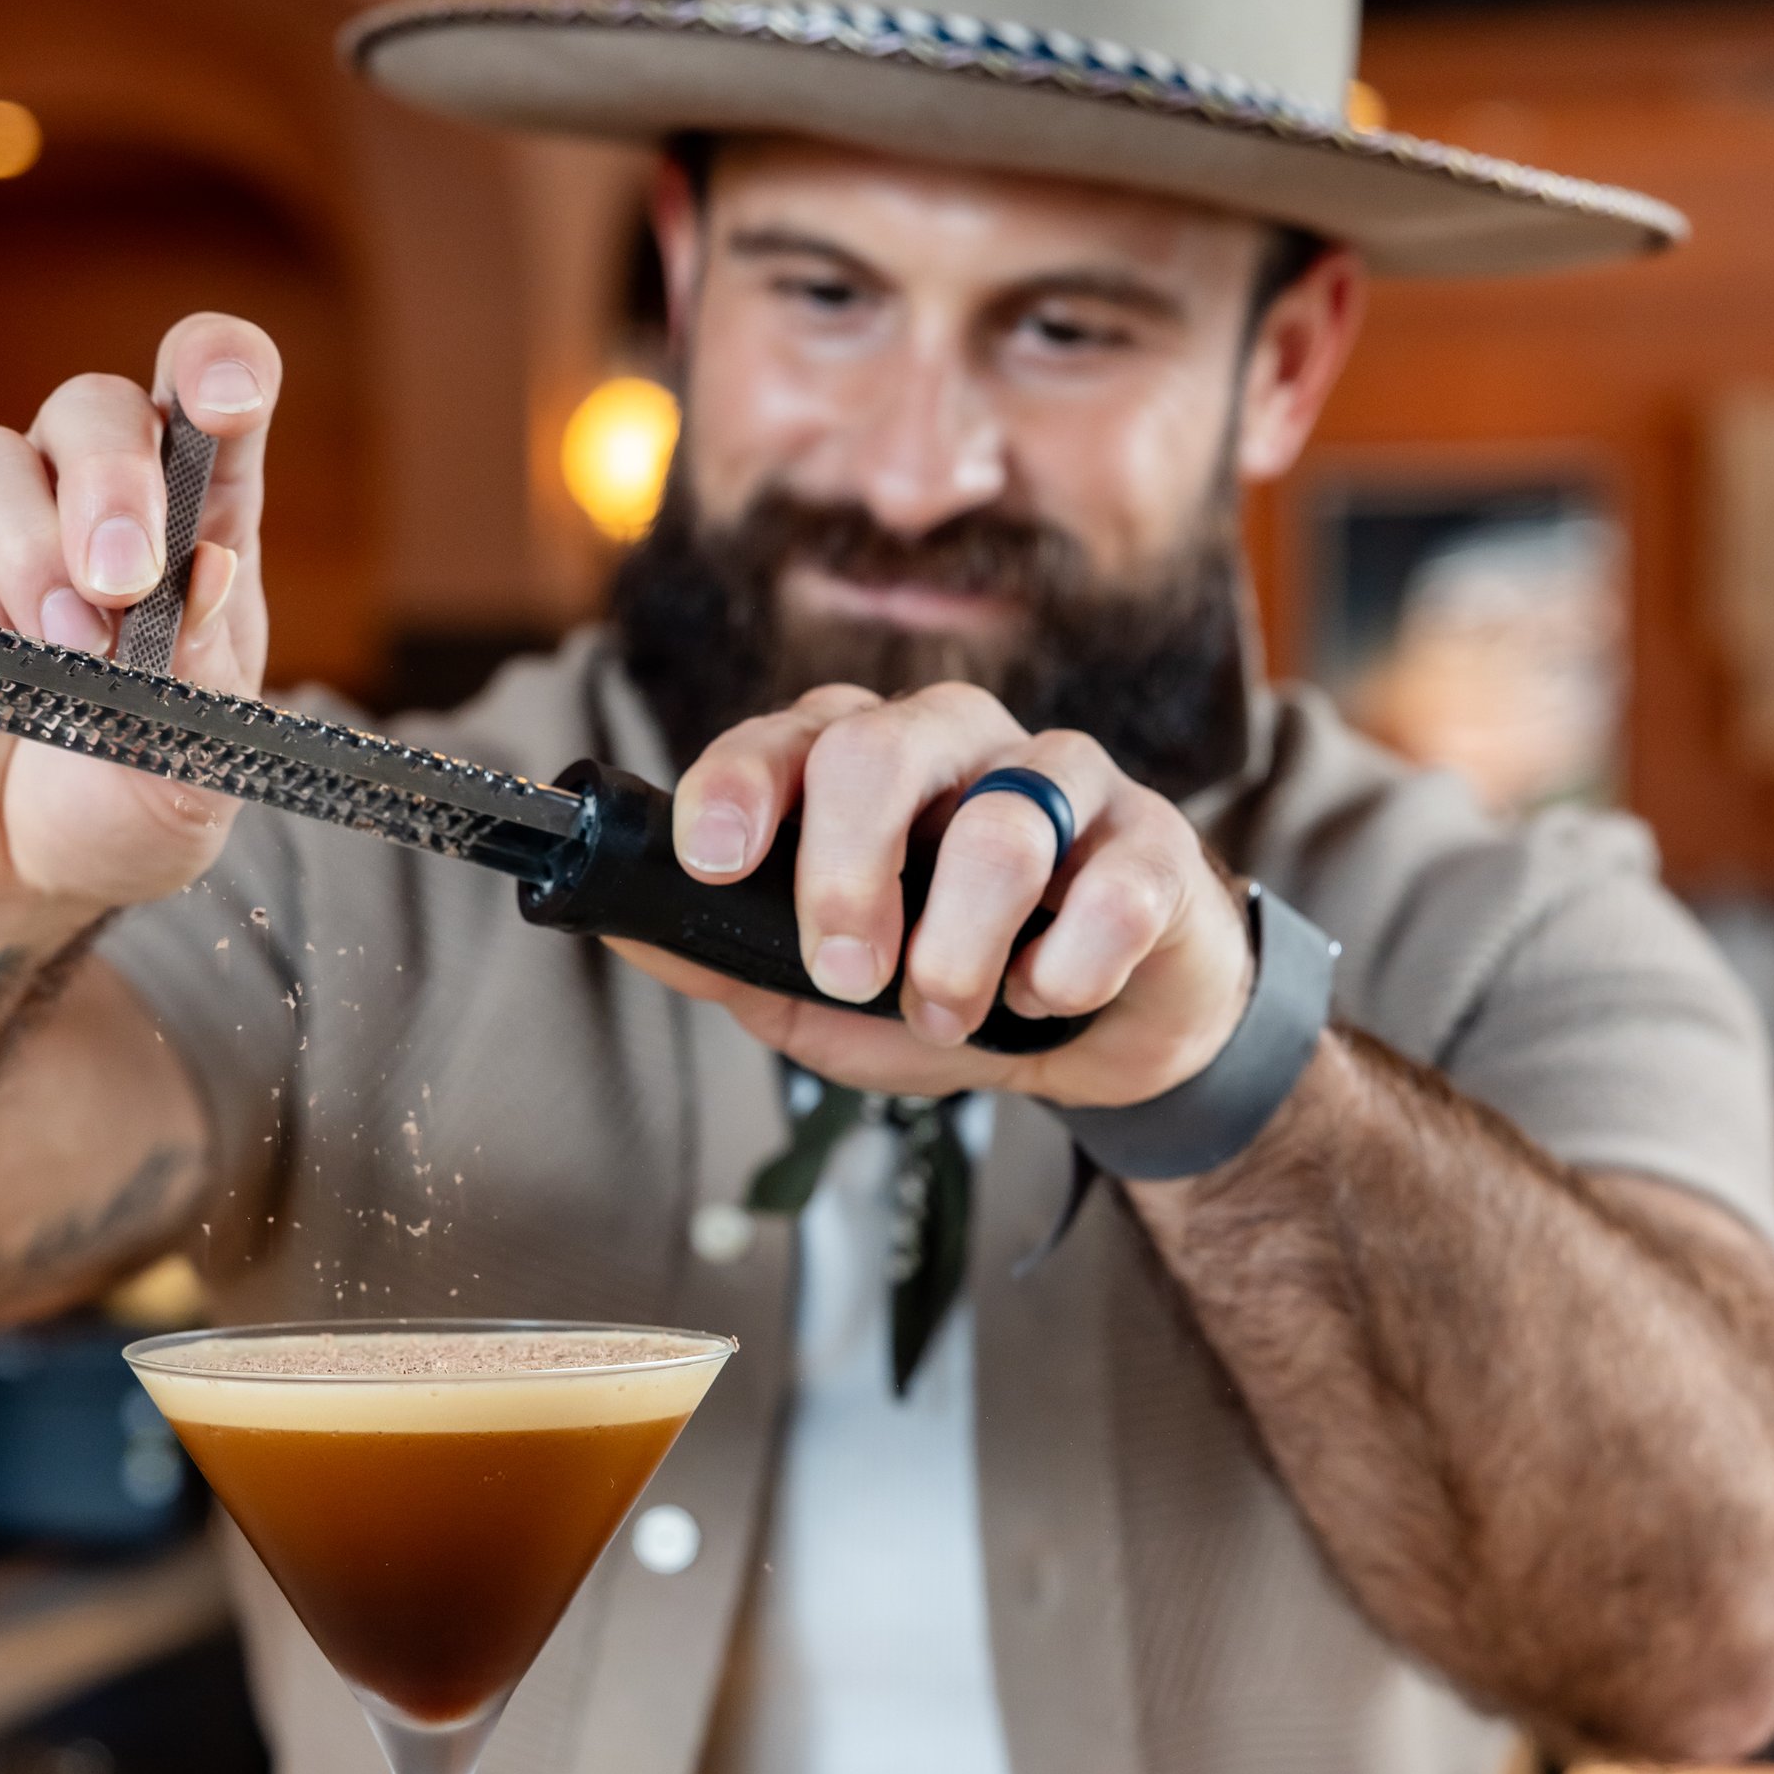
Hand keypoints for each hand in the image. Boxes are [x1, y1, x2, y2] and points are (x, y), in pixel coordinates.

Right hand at [0, 316, 278, 957]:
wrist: (12, 884)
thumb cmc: (121, 801)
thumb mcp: (192, 770)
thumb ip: (203, 681)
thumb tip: (208, 574)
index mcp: (191, 524)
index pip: (211, 395)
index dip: (220, 367)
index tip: (228, 398)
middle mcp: (86, 504)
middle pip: (92, 408)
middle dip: (113, 477)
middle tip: (126, 580)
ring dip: (35, 547)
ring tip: (72, 650)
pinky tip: (0, 671)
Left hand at [618, 680, 1254, 1105]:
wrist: (1104, 1037)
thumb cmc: (954, 990)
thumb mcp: (817, 995)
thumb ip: (726, 956)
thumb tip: (619, 922)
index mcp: (865, 763)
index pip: (788, 736)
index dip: (740, 788)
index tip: (716, 866)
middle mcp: (958, 745)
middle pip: (878, 750)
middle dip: (845, 874)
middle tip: (847, 971)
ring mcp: (1062, 780)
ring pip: (1000, 825)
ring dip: (958, 951)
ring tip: (949, 1013)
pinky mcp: (1154, 841)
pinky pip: (1112, 887)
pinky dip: (1068, 967)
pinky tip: (1051, 996)